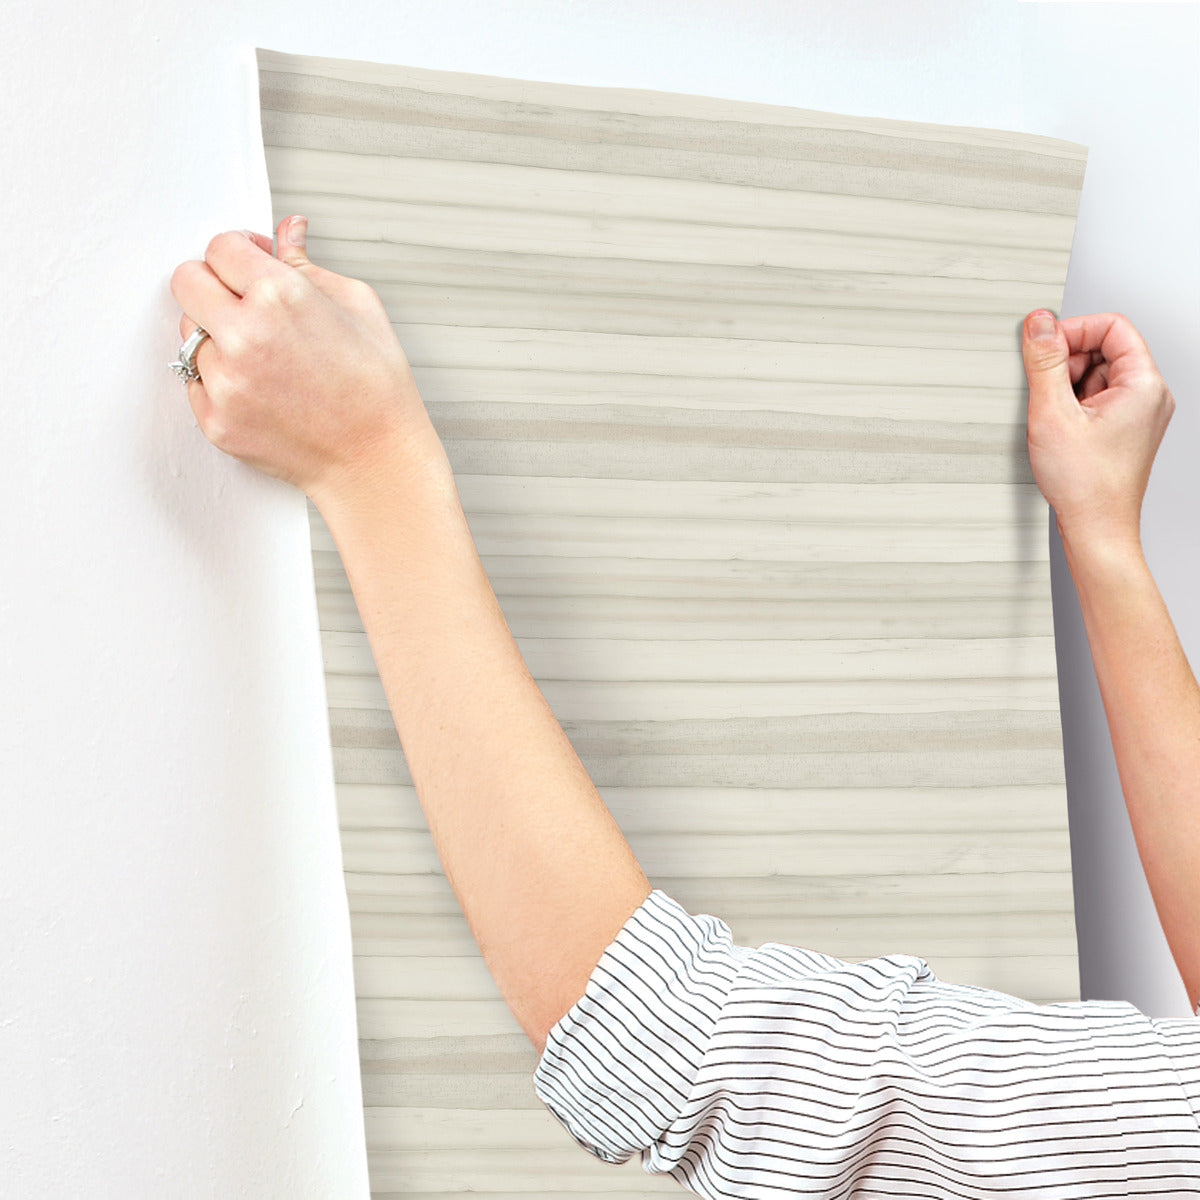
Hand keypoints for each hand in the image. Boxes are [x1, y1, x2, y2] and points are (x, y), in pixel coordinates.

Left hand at [169, 215, 435, 505]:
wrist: (376, 460)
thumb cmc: (377, 388)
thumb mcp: (358, 306)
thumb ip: (308, 264)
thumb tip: (287, 231)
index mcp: (280, 296)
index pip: (219, 247)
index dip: (238, 252)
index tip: (250, 264)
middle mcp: (244, 335)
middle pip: (186, 281)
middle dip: (212, 283)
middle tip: (242, 301)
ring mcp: (225, 382)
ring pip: (189, 334)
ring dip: (216, 336)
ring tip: (262, 355)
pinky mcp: (216, 420)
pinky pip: (195, 382)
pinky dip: (220, 380)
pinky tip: (260, 388)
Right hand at [1021, 308, 1174, 550]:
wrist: (1096, 529)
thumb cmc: (1085, 485)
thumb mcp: (1053, 413)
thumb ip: (1044, 361)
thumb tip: (1039, 322)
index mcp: (1143, 385)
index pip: (1112, 327)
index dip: (1073, 331)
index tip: (1044, 348)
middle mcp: (1149, 396)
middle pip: (1104, 350)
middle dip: (1067, 362)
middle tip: (1045, 391)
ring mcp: (1138, 415)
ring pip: (1097, 376)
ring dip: (1067, 387)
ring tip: (1054, 419)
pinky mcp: (1124, 431)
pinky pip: (1097, 400)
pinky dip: (1073, 407)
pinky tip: (1060, 431)